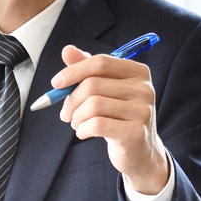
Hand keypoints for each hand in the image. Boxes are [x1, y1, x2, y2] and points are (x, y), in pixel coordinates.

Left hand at [51, 43, 170, 194]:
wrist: (140, 151)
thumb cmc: (119, 116)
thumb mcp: (105, 89)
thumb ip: (88, 69)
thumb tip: (67, 50)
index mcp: (137, 72)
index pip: (100, 62)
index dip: (74, 71)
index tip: (56, 83)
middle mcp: (144, 88)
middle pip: (93, 85)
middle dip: (71, 100)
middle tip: (66, 113)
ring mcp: (143, 111)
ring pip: (93, 106)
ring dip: (76, 117)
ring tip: (77, 123)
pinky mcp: (136, 132)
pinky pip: (97, 125)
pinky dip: (83, 129)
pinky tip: (84, 132)